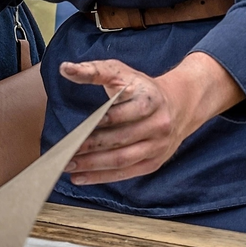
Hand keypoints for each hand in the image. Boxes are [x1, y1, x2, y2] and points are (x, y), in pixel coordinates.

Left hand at [61, 52, 243, 184]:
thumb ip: (93, 71)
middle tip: (64, 151)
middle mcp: (158, 125)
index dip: (102, 121)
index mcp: (149, 101)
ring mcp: (158, 146)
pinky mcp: (154, 162)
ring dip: (93, 166)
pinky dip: (102, 177)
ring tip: (68, 166)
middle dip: (91, 147)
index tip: (78, 128)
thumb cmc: (140, 86)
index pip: (124, 113)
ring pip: (123, 159)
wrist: (180, 104)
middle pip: (121, 140)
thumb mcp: (120, 72)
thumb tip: (65, 68)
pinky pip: (127, 172)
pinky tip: (81, 178)